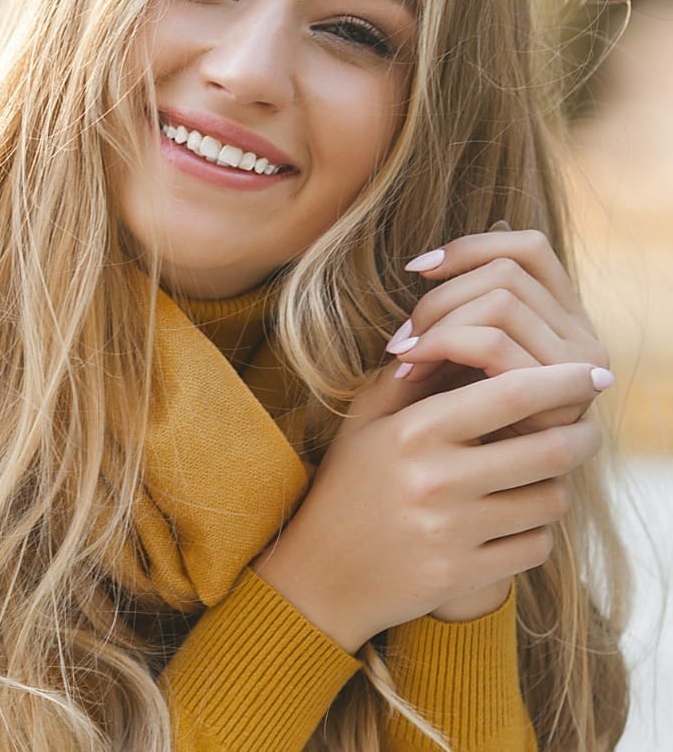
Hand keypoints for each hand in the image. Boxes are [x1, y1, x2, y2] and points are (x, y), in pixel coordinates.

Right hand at [256, 362, 603, 652]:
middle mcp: (435, 480)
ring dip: (556, 486)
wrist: (320, 574)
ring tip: (540, 479)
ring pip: (551, 500)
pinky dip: (536, 532)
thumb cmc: (346, 485)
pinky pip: (537, 547)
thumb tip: (465, 337)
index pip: (510, 394)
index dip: (562, 381)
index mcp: (413, 432)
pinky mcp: (463, 574)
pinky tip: (516, 522)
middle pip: (549, 449)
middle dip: (583, 436)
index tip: (591, 377)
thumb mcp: (364, 422)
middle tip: (588, 430)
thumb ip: (410, 377)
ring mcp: (451, 532)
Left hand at [388, 224, 611, 439]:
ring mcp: (577, 372)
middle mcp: (581, 339)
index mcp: (559, 319)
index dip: (470, 247)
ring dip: (438, 325)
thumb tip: (428, 260)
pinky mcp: (560, 405)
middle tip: (399, 337)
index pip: (528, 250)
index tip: (415, 269)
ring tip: (402, 355)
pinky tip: (407, 371)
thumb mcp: (443, 365)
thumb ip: (449, 319)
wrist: (447, 501)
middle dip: (438, 300)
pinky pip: (498, 350)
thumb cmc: (437, 428)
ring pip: (500, 306)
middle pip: (505, 278)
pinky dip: (442, 348)